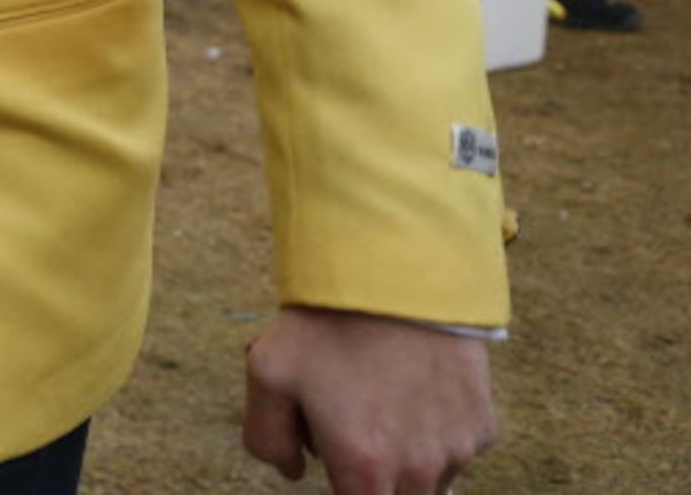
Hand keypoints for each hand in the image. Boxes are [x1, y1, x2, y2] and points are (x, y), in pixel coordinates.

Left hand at [243, 307, 495, 492]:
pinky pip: (455, 450)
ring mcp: (456, 451)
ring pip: (427, 482)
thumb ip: (266, 438)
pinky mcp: (482, 426)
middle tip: (349, 424)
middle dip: (370, 478)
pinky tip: (413, 390)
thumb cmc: (326, 325)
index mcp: (363, 468)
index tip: (337, 462)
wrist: (397, 276)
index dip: (344, 489)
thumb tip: (293, 471)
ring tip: (379, 401)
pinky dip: (435, 434)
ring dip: (404, 460)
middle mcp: (417, 471)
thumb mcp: (267, 372)